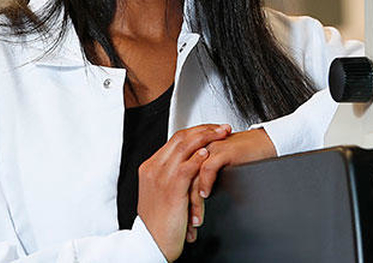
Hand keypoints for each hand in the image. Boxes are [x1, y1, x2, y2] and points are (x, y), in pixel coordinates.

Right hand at [137, 123, 231, 260]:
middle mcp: (154, 169)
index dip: (196, 132)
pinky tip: (209, 154)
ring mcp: (160, 178)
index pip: (174, 140)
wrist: (151, 244)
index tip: (211, 130)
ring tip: (222, 135)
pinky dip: (199, 158)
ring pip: (184, 147)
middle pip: (180, 138)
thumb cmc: (160, 223)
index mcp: (150, 168)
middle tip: (222, 128)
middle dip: (204, 129)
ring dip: (207, 137)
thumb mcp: (162, 194)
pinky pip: (186, 167)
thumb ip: (172, 177)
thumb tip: (192, 164)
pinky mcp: (171, 190)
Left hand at [186, 128, 276, 241]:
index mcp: (192, 153)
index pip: (176, 178)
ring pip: (191, 176)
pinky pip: (208, 168)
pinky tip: (205, 195)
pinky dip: (204, 184)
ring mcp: (209, 149)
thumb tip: (193, 204)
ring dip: (192, 200)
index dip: (175, 201)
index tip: (178, 223)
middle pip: (181, 179)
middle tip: (185, 226)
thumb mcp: (218, 169)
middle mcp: (198, 150)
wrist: (264, 143)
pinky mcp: (222, 151)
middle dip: (182, 206)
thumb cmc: (243, 156)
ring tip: (195, 218)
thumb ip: (203, 179)